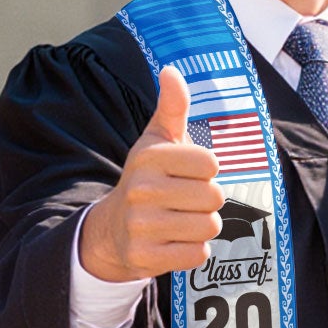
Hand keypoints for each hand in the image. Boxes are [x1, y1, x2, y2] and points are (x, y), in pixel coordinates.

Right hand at [76, 65, 225, 282]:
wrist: (112, 229)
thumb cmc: (146, 179)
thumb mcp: (156, 141)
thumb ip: (172, 107)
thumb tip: (171, 70)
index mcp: (150, 157)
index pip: (211, 163)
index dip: (206, 171)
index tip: (187, 173)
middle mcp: (142, 189)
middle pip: (214, 197)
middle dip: (208, 201)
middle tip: (186, 201)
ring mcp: (142, 226)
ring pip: (209, 226)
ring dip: (203, 226)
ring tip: (181, 220)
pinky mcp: (146, 257)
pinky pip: (198, 255)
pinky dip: (194, 251)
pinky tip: (175, 241)